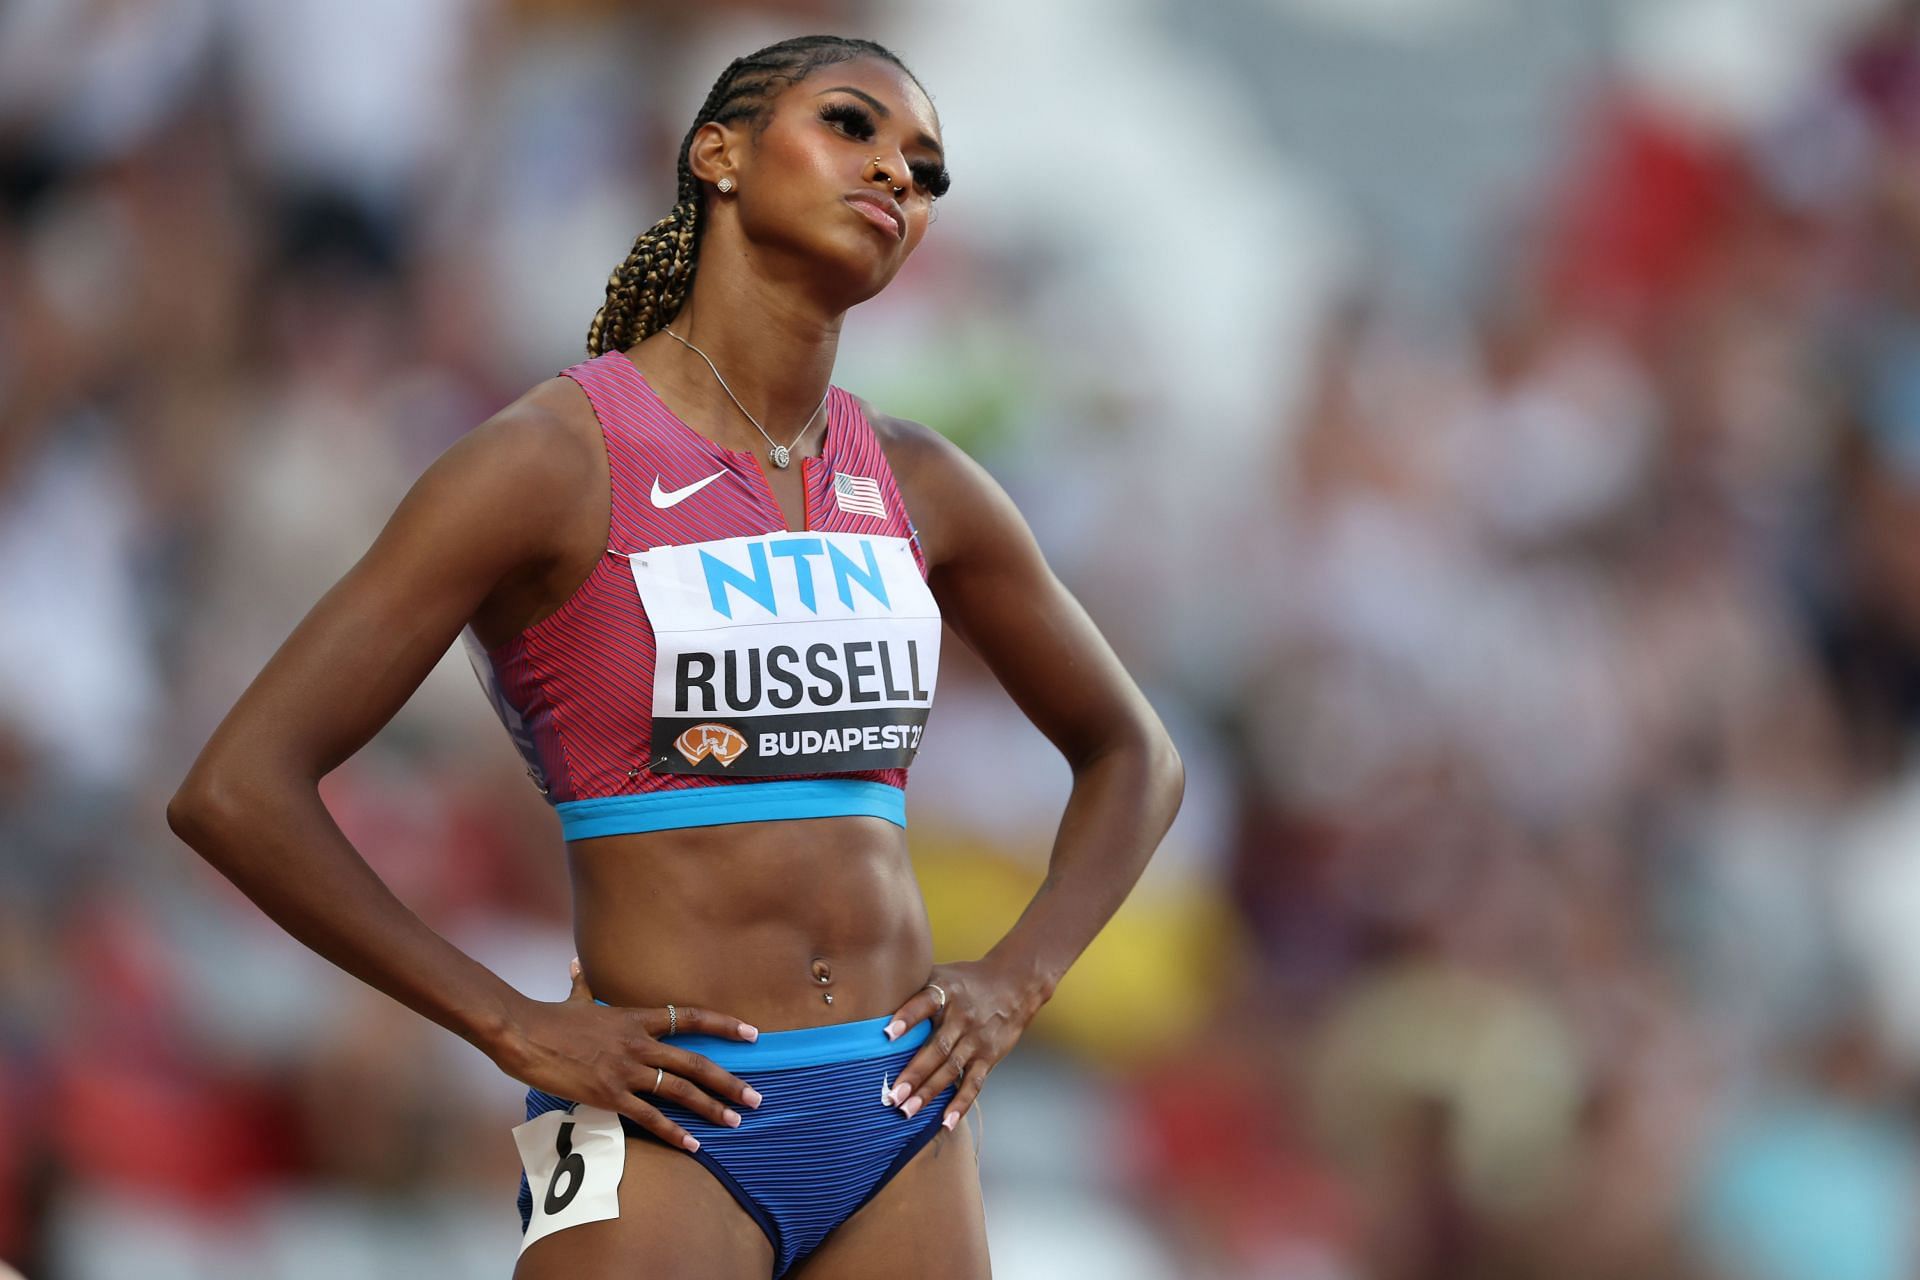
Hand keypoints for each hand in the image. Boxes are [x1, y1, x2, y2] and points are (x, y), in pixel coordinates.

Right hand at [491, 958, 763, 1152]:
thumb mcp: (574, 997)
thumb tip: (575, 965)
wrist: (524, 1033)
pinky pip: (650, 1116)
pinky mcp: (610, 1095)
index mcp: (636, 1017)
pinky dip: (674, 1132)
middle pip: (696, 1062)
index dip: (725, 1025)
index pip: (691, 1017)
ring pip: (680, 1090)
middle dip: (729, 1081)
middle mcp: (639, 1043)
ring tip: (735, 1122)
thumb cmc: (548, 1017)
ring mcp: (626, 1070)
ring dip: (711, 1108)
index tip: (753, 1034)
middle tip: (756, 1098)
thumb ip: (583, 984)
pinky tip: (694, 1145)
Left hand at [878, 958, 1045, 1132]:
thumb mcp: (941, 975)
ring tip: (907, 1111)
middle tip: (892, 1095)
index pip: (925, 1003)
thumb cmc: (966, 981)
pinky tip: (946, 1122)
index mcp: (947, 992)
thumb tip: (871, 998)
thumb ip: (914, 988)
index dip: (907, 1017)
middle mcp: (962, 1016)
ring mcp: (976, 1039)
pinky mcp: (988, 1056)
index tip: (887, 1034)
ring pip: (951, 1069)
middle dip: (914, 1073)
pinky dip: (961, 1104)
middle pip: (937, 1047)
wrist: (1014, 984)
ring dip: (929, 1092)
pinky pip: (974, 1082)